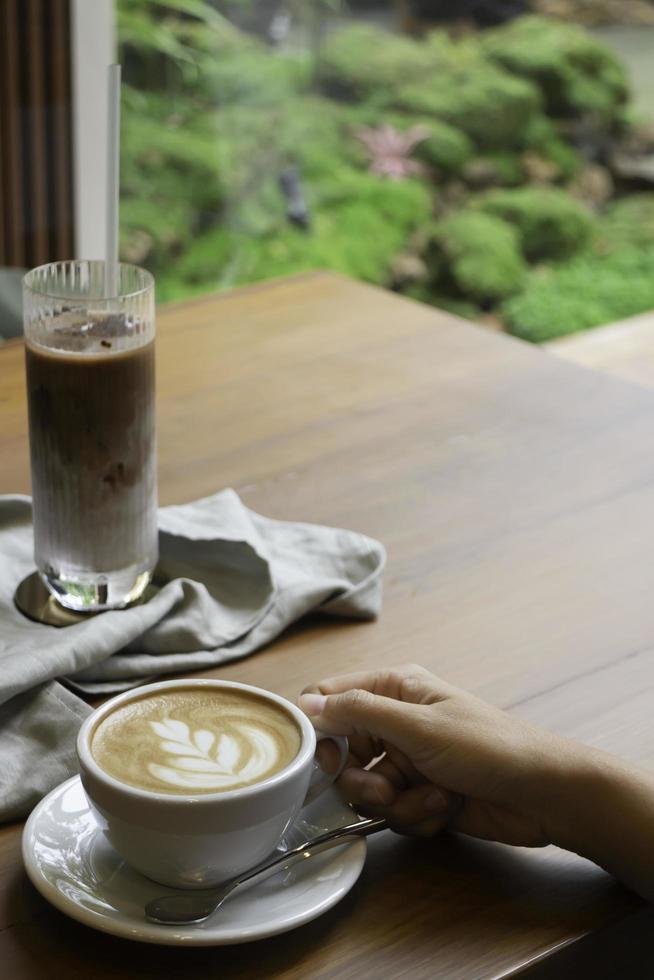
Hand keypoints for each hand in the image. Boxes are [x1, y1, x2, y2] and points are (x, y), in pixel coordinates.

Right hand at [299, 664, 577, 845]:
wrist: (541, 795)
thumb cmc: (486, 746)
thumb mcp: (418, 726)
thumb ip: (358, 712)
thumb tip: (304, 703)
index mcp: (394, 689)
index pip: (331, 698)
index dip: (320, 730)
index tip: (327, 759)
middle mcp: (396, 721)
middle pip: (342, 752)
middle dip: (359, 779)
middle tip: (382, 788)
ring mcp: (408, 759)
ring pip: (364, 787)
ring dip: (392, 800)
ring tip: (429, 797)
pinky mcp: (420, 794)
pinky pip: (391, 809)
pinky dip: (413, 814)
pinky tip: (443, 807)